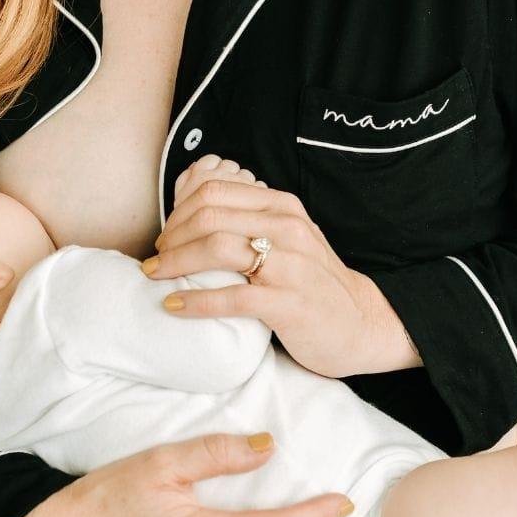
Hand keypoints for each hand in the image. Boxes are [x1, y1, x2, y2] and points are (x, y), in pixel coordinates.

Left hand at [143, 157, 421, 376]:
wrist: (361, 323)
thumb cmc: (311, 282)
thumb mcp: (286, 238)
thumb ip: (248, 219)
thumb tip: (192, 205)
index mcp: (282, 206)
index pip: (213, 192)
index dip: (178, 213)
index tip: (165, 237)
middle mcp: (287, 228)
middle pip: (208, 216)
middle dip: (171, 237)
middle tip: (155, 260)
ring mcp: (290, 265)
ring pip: (216, 249)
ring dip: (174, 263)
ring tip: (156, 277)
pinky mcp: (288, 303)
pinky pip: (231, 296)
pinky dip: (194, 301)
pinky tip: (174, 307)